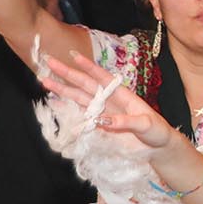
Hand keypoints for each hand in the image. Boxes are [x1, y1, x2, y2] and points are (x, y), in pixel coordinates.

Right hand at [37, 51, 173, 151]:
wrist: (158, 147)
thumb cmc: (157, 132)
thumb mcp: (146, 125)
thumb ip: (126, 122)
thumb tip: (103, 121)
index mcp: (123, 95)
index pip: (103, 78)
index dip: (89, 67)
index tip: (74, 56)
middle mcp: (109, 100)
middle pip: (85, 84)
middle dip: (67, 73)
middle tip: (48, 61)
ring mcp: (102, 111)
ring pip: (78, 97)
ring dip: (62, 90)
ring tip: (44, 80)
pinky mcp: (98, 124)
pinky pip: (80, 114)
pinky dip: (66, 109)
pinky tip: (53, 102)